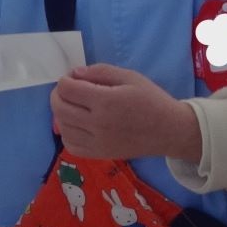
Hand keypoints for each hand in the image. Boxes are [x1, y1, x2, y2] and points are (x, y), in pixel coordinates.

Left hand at [49, 64, 200, 162]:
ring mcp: (97, 142)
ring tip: (73, 106)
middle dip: (57, 95)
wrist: (169, 131)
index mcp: (106, 101)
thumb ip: (100, 72)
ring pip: (62, 127)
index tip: (72, 78)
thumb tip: (75, 74)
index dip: (65, 80)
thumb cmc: (151, 100)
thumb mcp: (130, 77)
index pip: (68, 89)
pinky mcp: (99, 154)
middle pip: (60, 108)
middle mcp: (98, 123)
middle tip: (68, 91)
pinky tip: (76, 124)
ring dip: (61, 114)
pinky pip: (71, 145)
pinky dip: (67, 133)